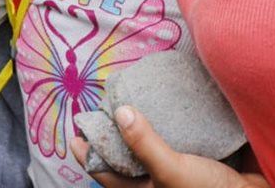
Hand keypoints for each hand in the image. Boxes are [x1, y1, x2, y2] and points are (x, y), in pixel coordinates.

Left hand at [69, 107, 264, 187]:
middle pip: (127, 154)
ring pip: (152, 143)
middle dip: (116, 131)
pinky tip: (172, 100)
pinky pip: (178, 134)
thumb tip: (120, 112)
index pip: (105, 171)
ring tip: (136, 97)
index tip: (77, 128)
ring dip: (145, 123)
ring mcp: (177, 165)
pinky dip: (172, 119)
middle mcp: (157, 177)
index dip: (88, 151)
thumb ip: (146, 144)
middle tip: (107, 103)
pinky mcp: (198, 153)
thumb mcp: (172, 171)